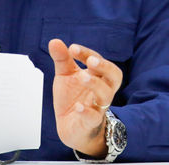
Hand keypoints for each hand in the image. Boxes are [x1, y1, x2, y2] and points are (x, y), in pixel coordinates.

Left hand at [48, 39, 122, 157]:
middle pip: (115, 76)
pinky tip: (78, 106)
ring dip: (95, 84)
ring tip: (82, 77)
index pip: (97, 60)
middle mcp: (101, 90)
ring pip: (106, 95)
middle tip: (91, 60)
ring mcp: (98, 106)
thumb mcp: (65, 76)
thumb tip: (54, 41)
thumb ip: (62, 59)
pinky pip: (94, 117)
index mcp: (97, 76)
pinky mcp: (90, 122)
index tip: (72, 49)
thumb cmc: (72, 98)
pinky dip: (87, 111)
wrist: (70, 126)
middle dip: (105, 66)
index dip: (87, 53)